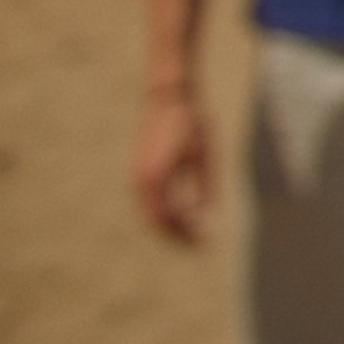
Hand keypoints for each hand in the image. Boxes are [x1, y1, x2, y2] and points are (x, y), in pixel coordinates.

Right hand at [132, 92, 210, 243]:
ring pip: (150, 214)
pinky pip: (149, 203)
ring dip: (169, 227)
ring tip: (192, 235)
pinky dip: (164, 214)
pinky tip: (183, 215)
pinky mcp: (140, 173)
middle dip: (177, 236)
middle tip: (199, 245)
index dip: (186, 234)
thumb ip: (205, 186)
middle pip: (156, 222)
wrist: (169, 99)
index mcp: (157, 179)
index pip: (169, 219)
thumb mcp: (206, 155)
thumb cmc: (192, 123)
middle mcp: (142, 182)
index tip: (205, 242)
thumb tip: (206, 215)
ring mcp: (137, 178)